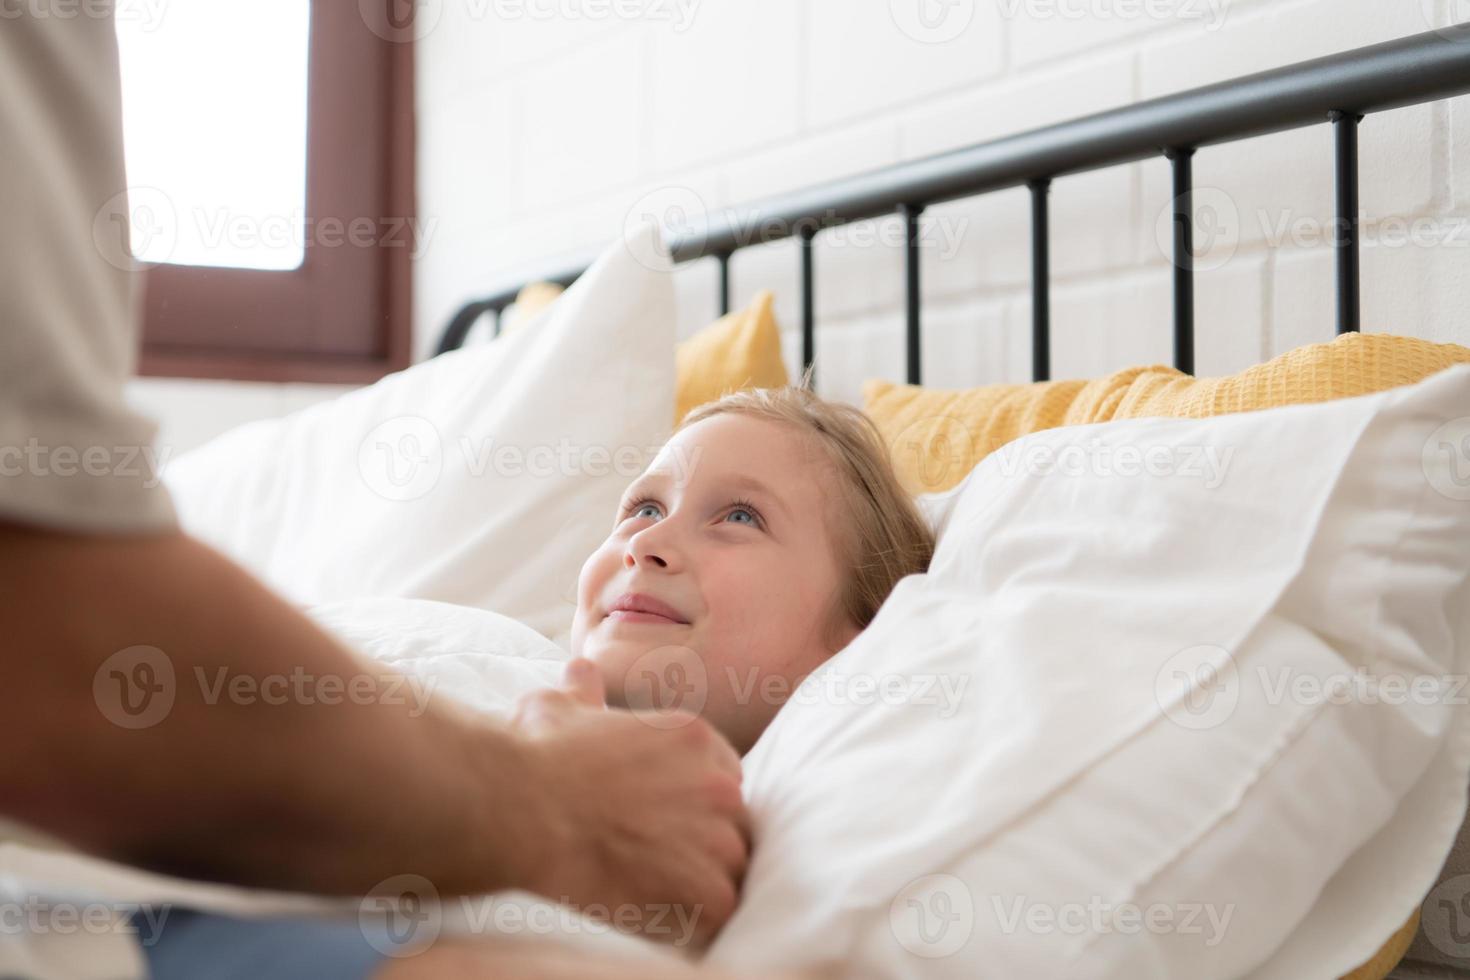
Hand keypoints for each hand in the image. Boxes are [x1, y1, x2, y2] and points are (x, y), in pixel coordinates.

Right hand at [505, 659, 749, 947]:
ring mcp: (717, 836)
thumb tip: (582, 672)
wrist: (522, 810)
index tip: (659, 819)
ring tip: (654, 888)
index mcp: (694, 737)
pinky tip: (656, 911)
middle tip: (654, 857)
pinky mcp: (707, 888)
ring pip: (730, 867)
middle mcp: (718, 783)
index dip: (692, 803)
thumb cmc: (538, 757)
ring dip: (700, 880)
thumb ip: (583, 691)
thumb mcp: (559, 708)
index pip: (721, 776)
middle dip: (701, 840)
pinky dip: (694, 918)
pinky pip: (720, 910)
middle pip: (731, 821)